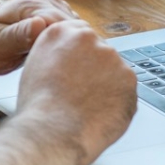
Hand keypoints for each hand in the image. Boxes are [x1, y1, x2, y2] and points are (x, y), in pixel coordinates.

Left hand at [0, 0, 77, 74]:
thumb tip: (40, 25)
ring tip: (68, 63)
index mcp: (30, 5)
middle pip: (72, 23)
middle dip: (74, 44)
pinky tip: (64, 54)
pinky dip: (70, 39)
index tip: (71, 63)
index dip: (69, 44)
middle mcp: (41, 1)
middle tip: (71, 68)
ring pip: (73, 25)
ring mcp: (47, 6)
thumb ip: (19, 35)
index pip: (63, 23)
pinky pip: (68, 26)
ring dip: (73, 42)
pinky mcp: (49, 14)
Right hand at [12, 21, 137, 160]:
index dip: (79, 56)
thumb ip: (55, 54)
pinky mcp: (129, 78)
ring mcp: (112, 57)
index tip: (78, 69)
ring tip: (87, 107)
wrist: (53, 131)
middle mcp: (88, 38)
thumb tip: (68, 60)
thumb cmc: (39, 108)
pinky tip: (100, 113)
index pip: (79, 34)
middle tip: (81, 93)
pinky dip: (117, 101)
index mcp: (61, 32)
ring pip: (114, 71)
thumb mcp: (35, 67)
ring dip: (106, 85)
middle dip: (94, 70)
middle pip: (99, 51)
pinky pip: (125, 90)